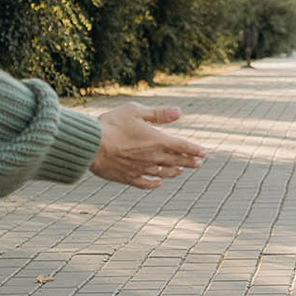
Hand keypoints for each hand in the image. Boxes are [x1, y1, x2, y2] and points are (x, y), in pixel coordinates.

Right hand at [90, 103, 206, 189]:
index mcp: (156, 140)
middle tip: (199, 163)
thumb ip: (158, 114)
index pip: (182, 146)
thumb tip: (179, 112)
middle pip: (177, 161)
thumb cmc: (111, 125)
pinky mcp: (128, 177)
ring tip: (181, 171)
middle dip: (189, 162)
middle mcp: (152, 157)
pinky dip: (154, 183)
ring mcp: (141, 169)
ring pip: (164, 173)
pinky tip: (158, 182)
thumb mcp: (135, 112)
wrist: (91, 146)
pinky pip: (146, 183)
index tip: (205, 153)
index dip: (195, 149)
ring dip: (175, 172)